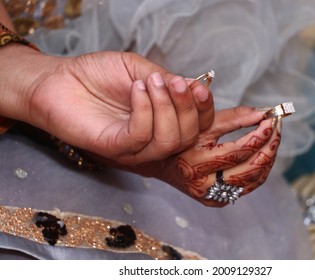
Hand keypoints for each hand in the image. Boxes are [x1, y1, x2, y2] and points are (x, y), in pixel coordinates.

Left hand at [0, 46, 213, 164]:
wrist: (60, 79)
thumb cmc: (98, 74)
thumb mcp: (139, 69)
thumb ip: (166, 80)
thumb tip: (195, 86)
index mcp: (164, 118)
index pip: (198, 124)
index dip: (205, 109)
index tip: (199, 88)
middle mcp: (154, 136)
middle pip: (188, 137)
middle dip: (186, 108)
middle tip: (173, 83)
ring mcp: (135, 147)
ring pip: (168, 142)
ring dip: (167, 109)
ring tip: (150, 83)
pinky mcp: (115, 148)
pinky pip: (141, 137)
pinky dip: (144, 111)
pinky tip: (135, 90)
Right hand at [126, 106, 281, 206]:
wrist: (161, 162)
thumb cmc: (181, 138)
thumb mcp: (202, 124)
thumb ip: (233, 117)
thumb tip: (263, 112)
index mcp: (195, 163)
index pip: (237, 152)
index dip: (258, 136)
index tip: (270, 121)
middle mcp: (203, 185)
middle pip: (249, 170)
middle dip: (268, 148)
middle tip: (277, 130)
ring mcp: (210, 196)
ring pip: (251, 181)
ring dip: (267, 160)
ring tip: (274, 140)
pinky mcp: (215, 201)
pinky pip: (246, 188)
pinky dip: (259, 172)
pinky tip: (264, 156)